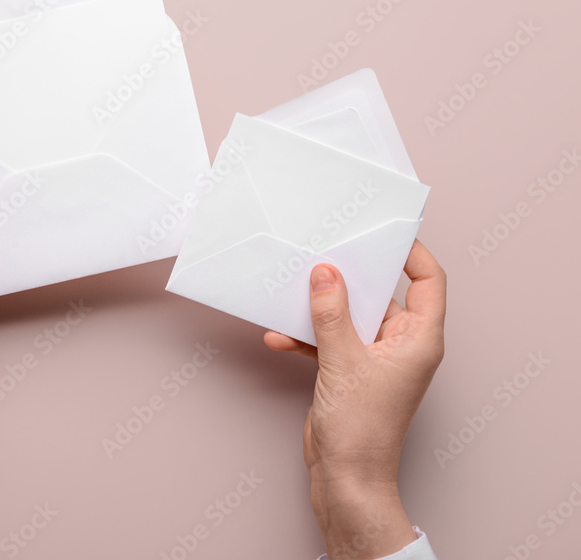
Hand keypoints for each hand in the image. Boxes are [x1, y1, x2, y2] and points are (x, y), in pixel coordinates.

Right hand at [264, 240, 445, 558]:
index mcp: (419, 339)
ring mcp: (375, 358)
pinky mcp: (350, 371)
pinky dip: (308, 336)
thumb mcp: (343, 361)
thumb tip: (326, 274)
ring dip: (321, 309)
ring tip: (294, 295)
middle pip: (382, 295)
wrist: (345, 476)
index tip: (382, 234)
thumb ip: (332, 314)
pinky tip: (281, 335)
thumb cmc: (362, 429)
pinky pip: (331, 339)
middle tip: (326, 255)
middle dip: (350, 278)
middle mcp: (402, 345)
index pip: (427, 282)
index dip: (411, 254)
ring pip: (350, 316)